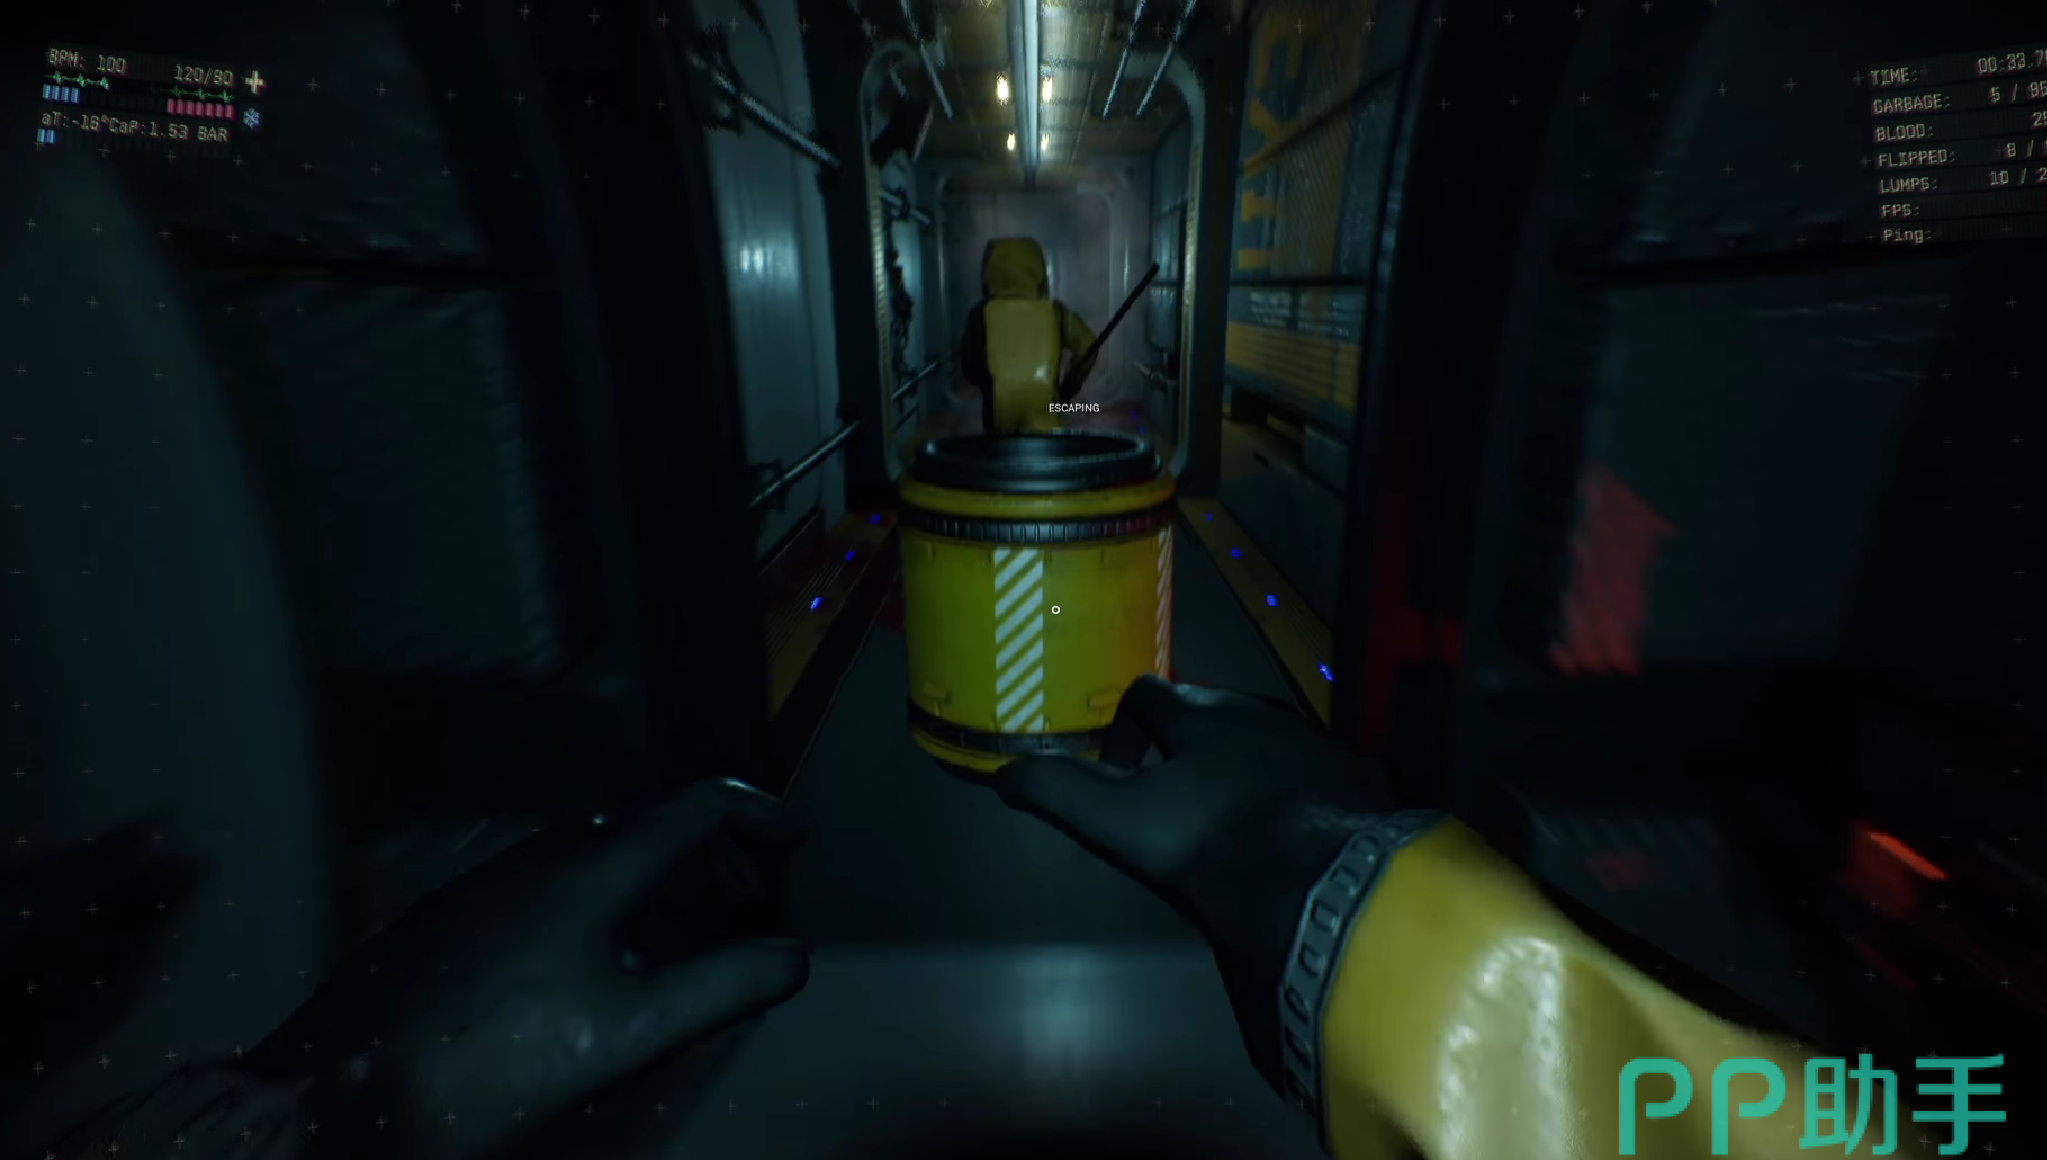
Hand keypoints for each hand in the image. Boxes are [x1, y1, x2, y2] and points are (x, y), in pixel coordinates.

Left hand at [241, 778, 808, 1157]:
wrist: (337, 1084)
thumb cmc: (487, 1057)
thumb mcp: (624, 1033)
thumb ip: (719, 988)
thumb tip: (793, 957)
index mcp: (593, 867)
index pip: (696, 809)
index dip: (757, 816)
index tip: (796, 838)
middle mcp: (542, 855)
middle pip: (648, 831)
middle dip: (710, 860)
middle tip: (746, 903)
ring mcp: (491, 883)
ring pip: (596, 861)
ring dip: (655, 889)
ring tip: (681, 945)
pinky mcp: (454, 918)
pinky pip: (551, 889)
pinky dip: (602, 910)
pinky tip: (595, 974)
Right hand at [995, 677, 1395, 1092]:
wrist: (1321, 875)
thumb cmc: (1209, 841)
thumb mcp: (1119, 820)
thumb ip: (1060, 793)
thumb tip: (1003, 772)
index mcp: (1197, 714)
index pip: (1146, 694)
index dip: (1124, 728)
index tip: (1120, 771)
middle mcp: (1257, 709)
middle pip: (1210, 710)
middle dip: (1187, 744)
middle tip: (1175, 796)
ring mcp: (1312, 738)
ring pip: (1266, 735)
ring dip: (1244, 762)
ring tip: (1233, 813)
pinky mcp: (1355, 771)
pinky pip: (1317, 767)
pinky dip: (1297, 786)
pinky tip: (1293, 826)